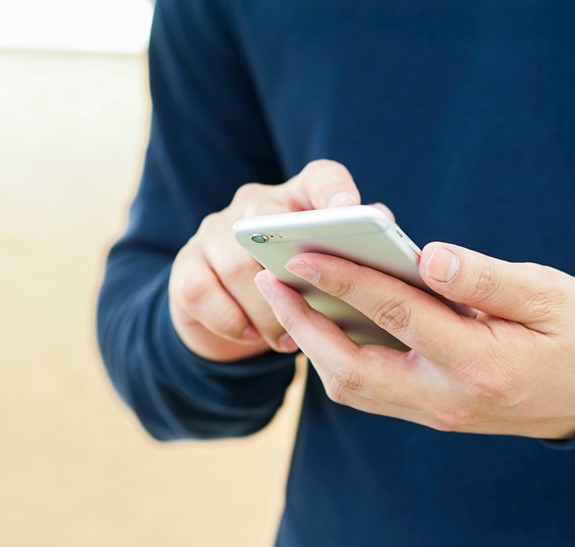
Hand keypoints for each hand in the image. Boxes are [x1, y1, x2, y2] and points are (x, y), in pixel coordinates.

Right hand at [169, 159, 367, 361]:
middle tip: (313, 305)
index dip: (335, 192)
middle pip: (266, 220)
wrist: (232, 316)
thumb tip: (388, 248)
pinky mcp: (185, 268)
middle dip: (291, 268)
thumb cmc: (298, 289)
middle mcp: (252, 205)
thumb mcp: (329, 272)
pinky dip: (233, 323)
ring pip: (235, 265)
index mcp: (300, 198)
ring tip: (288, 340)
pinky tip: (256, 339)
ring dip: (266, 310)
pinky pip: (203, 293)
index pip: (321, 178)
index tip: (350, 211)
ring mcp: (212, 234)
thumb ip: (357, 256)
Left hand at [253, 242, 574, 438]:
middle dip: (303, 322)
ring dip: (312, 344)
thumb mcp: (547, 294)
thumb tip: (427, 255)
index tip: (300, 254)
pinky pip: (369, 392)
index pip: (395, 316)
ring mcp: (436, 414)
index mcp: (478, 363)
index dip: (344, 281)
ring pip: (352, 387)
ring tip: (285, 296)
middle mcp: (447, 398)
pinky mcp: (431, 414)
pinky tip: (324, 322)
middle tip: (266, 277)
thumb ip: (484, 276)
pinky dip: (337, 359)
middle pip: (352, 367)